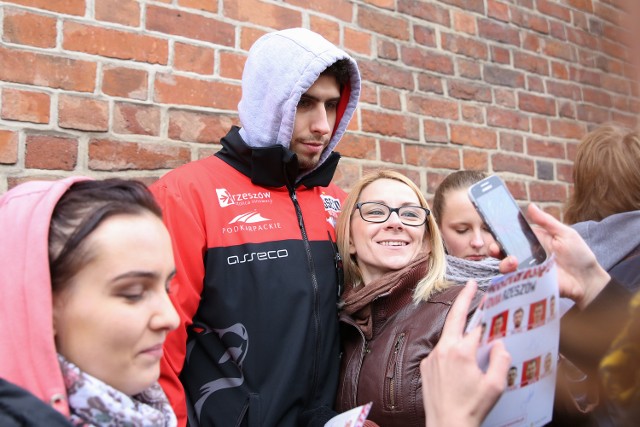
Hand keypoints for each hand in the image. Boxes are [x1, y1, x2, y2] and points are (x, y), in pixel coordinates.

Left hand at [421, 281, 510, 426]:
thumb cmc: (472, 409)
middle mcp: (443, 350)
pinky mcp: (425, 366)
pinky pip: (441, 351)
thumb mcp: (495, 386)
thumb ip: (500, 360)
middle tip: (471, 284)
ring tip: (472, 331)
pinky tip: (461, 361)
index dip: (488, 322)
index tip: (493, 307)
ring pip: (448, 337)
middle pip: (455, 318)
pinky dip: (451, 350)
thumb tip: (499, 343)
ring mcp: (432, 357)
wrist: (446, 426)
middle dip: (464, 299)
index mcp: (461, 352)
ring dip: (459, 332)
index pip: (477, 329)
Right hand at [489, 204, 609, 309]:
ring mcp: (527, 270)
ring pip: (505, 266)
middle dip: (494, 248)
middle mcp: (526, 255)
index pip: (511, 235)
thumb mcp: (564, 234)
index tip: (492, 229)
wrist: (588, 279)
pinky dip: (512, 276)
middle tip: (494, 248)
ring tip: (512, 261)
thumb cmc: (579, 255)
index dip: (500, 233)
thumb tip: (530, 206)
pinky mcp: (530, 283)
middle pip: (503, 251)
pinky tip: (517, 270)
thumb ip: (546, 221)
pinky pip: (515, 281)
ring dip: (504, 263)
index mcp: (532, 241)